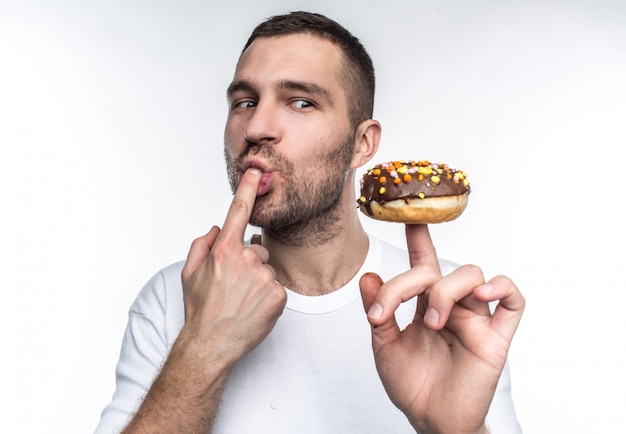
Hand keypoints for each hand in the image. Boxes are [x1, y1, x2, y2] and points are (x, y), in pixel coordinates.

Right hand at [180, 168, 286, 365]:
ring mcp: (264, 277)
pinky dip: (267, 297)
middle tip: (233, 287)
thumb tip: (216, 227)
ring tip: (242, 301)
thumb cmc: (199, 310)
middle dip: (248, 264)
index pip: (238, 212)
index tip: (257, 172)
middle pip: (257, 250)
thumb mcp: (189, 273)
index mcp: (223, 251)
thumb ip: (201, 244)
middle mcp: (245, 259)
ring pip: (266, 270)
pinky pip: (276, 287)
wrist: (211, 344)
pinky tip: (253, 308)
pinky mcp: (278, 294)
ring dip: (258, 281)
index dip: (248, 189)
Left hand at [359, 224, 524, 433]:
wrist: (431, 420)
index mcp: (424, 304)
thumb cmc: (412, 384)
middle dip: (408, 283)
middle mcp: (451, 304)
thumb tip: (367, 275)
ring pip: (472, 274)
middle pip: (439, 268)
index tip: (406, 214)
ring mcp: (474, 318)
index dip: (417, 238)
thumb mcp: (384, 345)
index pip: (422, 263)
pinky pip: (513, 300)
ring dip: (447, 291)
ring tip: (432, 323)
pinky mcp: (496, 336)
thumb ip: (379, 310)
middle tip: (386, 312)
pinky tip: (482, 293)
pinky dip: (502, 288)